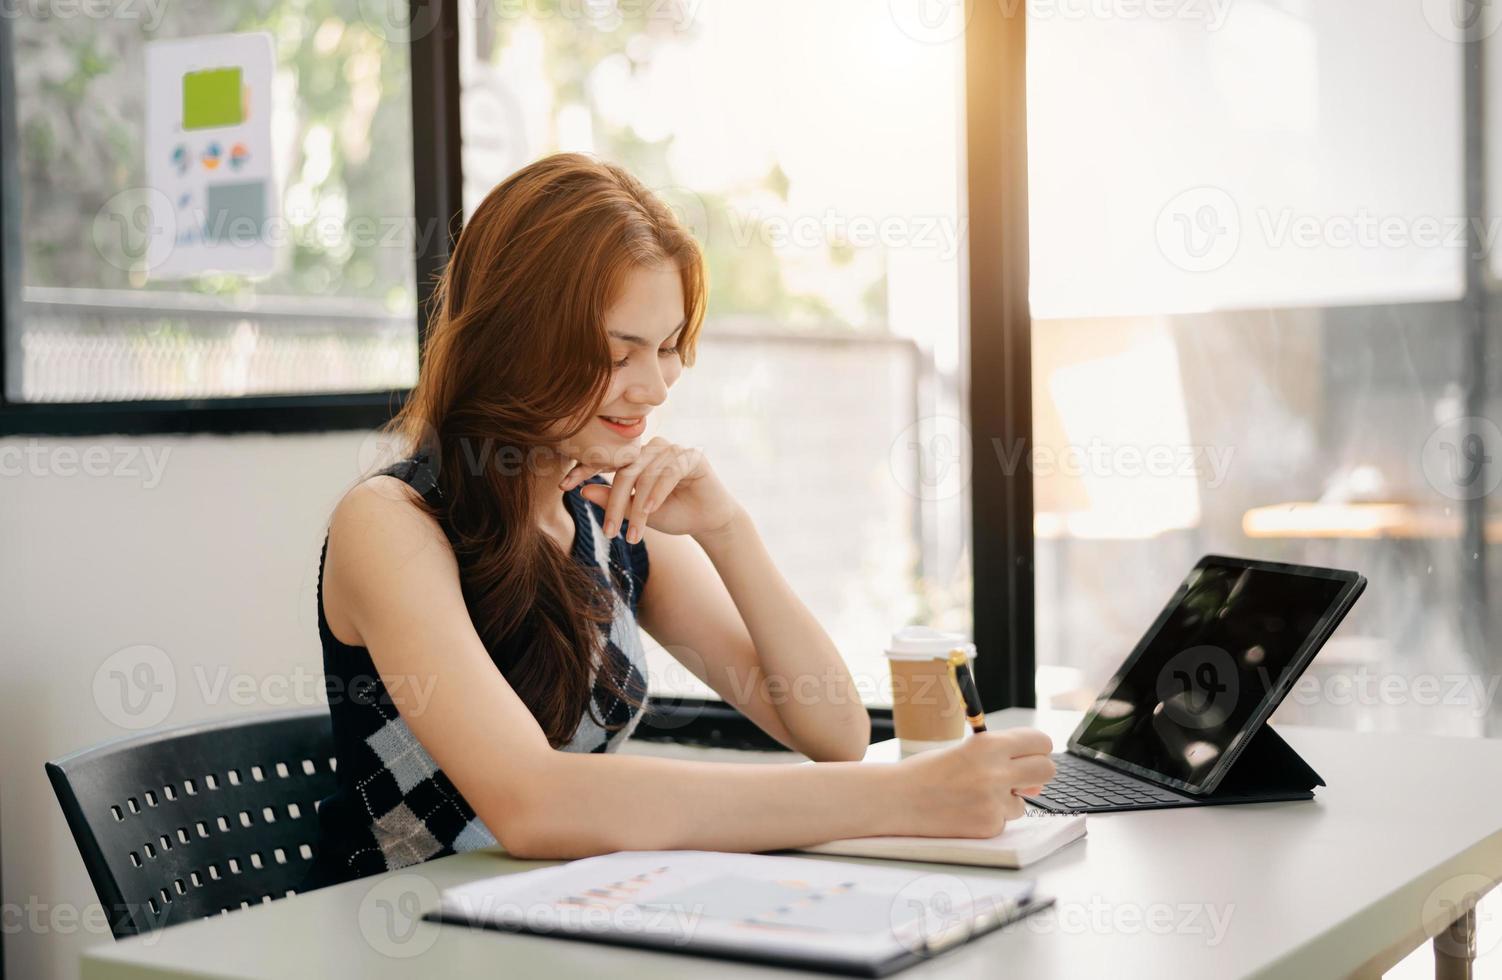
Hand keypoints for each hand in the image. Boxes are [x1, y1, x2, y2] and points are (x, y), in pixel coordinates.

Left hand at [561, 437, 742, 541]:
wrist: (707, 521)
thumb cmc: (672, 513)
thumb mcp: (637, 512)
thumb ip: (613, 500)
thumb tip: (582, 491)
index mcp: (637, 457)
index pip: (608, 459)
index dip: (585, 469)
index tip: (564, 485)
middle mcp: (653, 448)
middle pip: (625, 471)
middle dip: (615, 504)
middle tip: (607, 532)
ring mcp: (673, 449)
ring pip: (646, 475)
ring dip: (638, 507)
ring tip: (633, 533)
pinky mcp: (692, 456)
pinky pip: (669, 472)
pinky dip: (658, 493)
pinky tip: (651, 511)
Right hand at [896, 728, 1055, 837]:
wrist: (896, 800)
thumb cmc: (927, 772)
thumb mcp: (965, 752)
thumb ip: (1002, 760)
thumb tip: (1036, 783)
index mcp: (988, 745)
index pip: (1040, 741)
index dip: (1038, 748)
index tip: (1033, 753)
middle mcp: (995, 772)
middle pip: (1046, 770)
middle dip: (1038, 773)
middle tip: (1021, 777)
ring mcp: (993, 802)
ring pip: (1024, 801)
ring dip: (1007, 800)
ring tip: (972, 796)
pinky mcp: (988, 826)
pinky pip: (1004, 821)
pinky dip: (990, 817)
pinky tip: (965, 811)